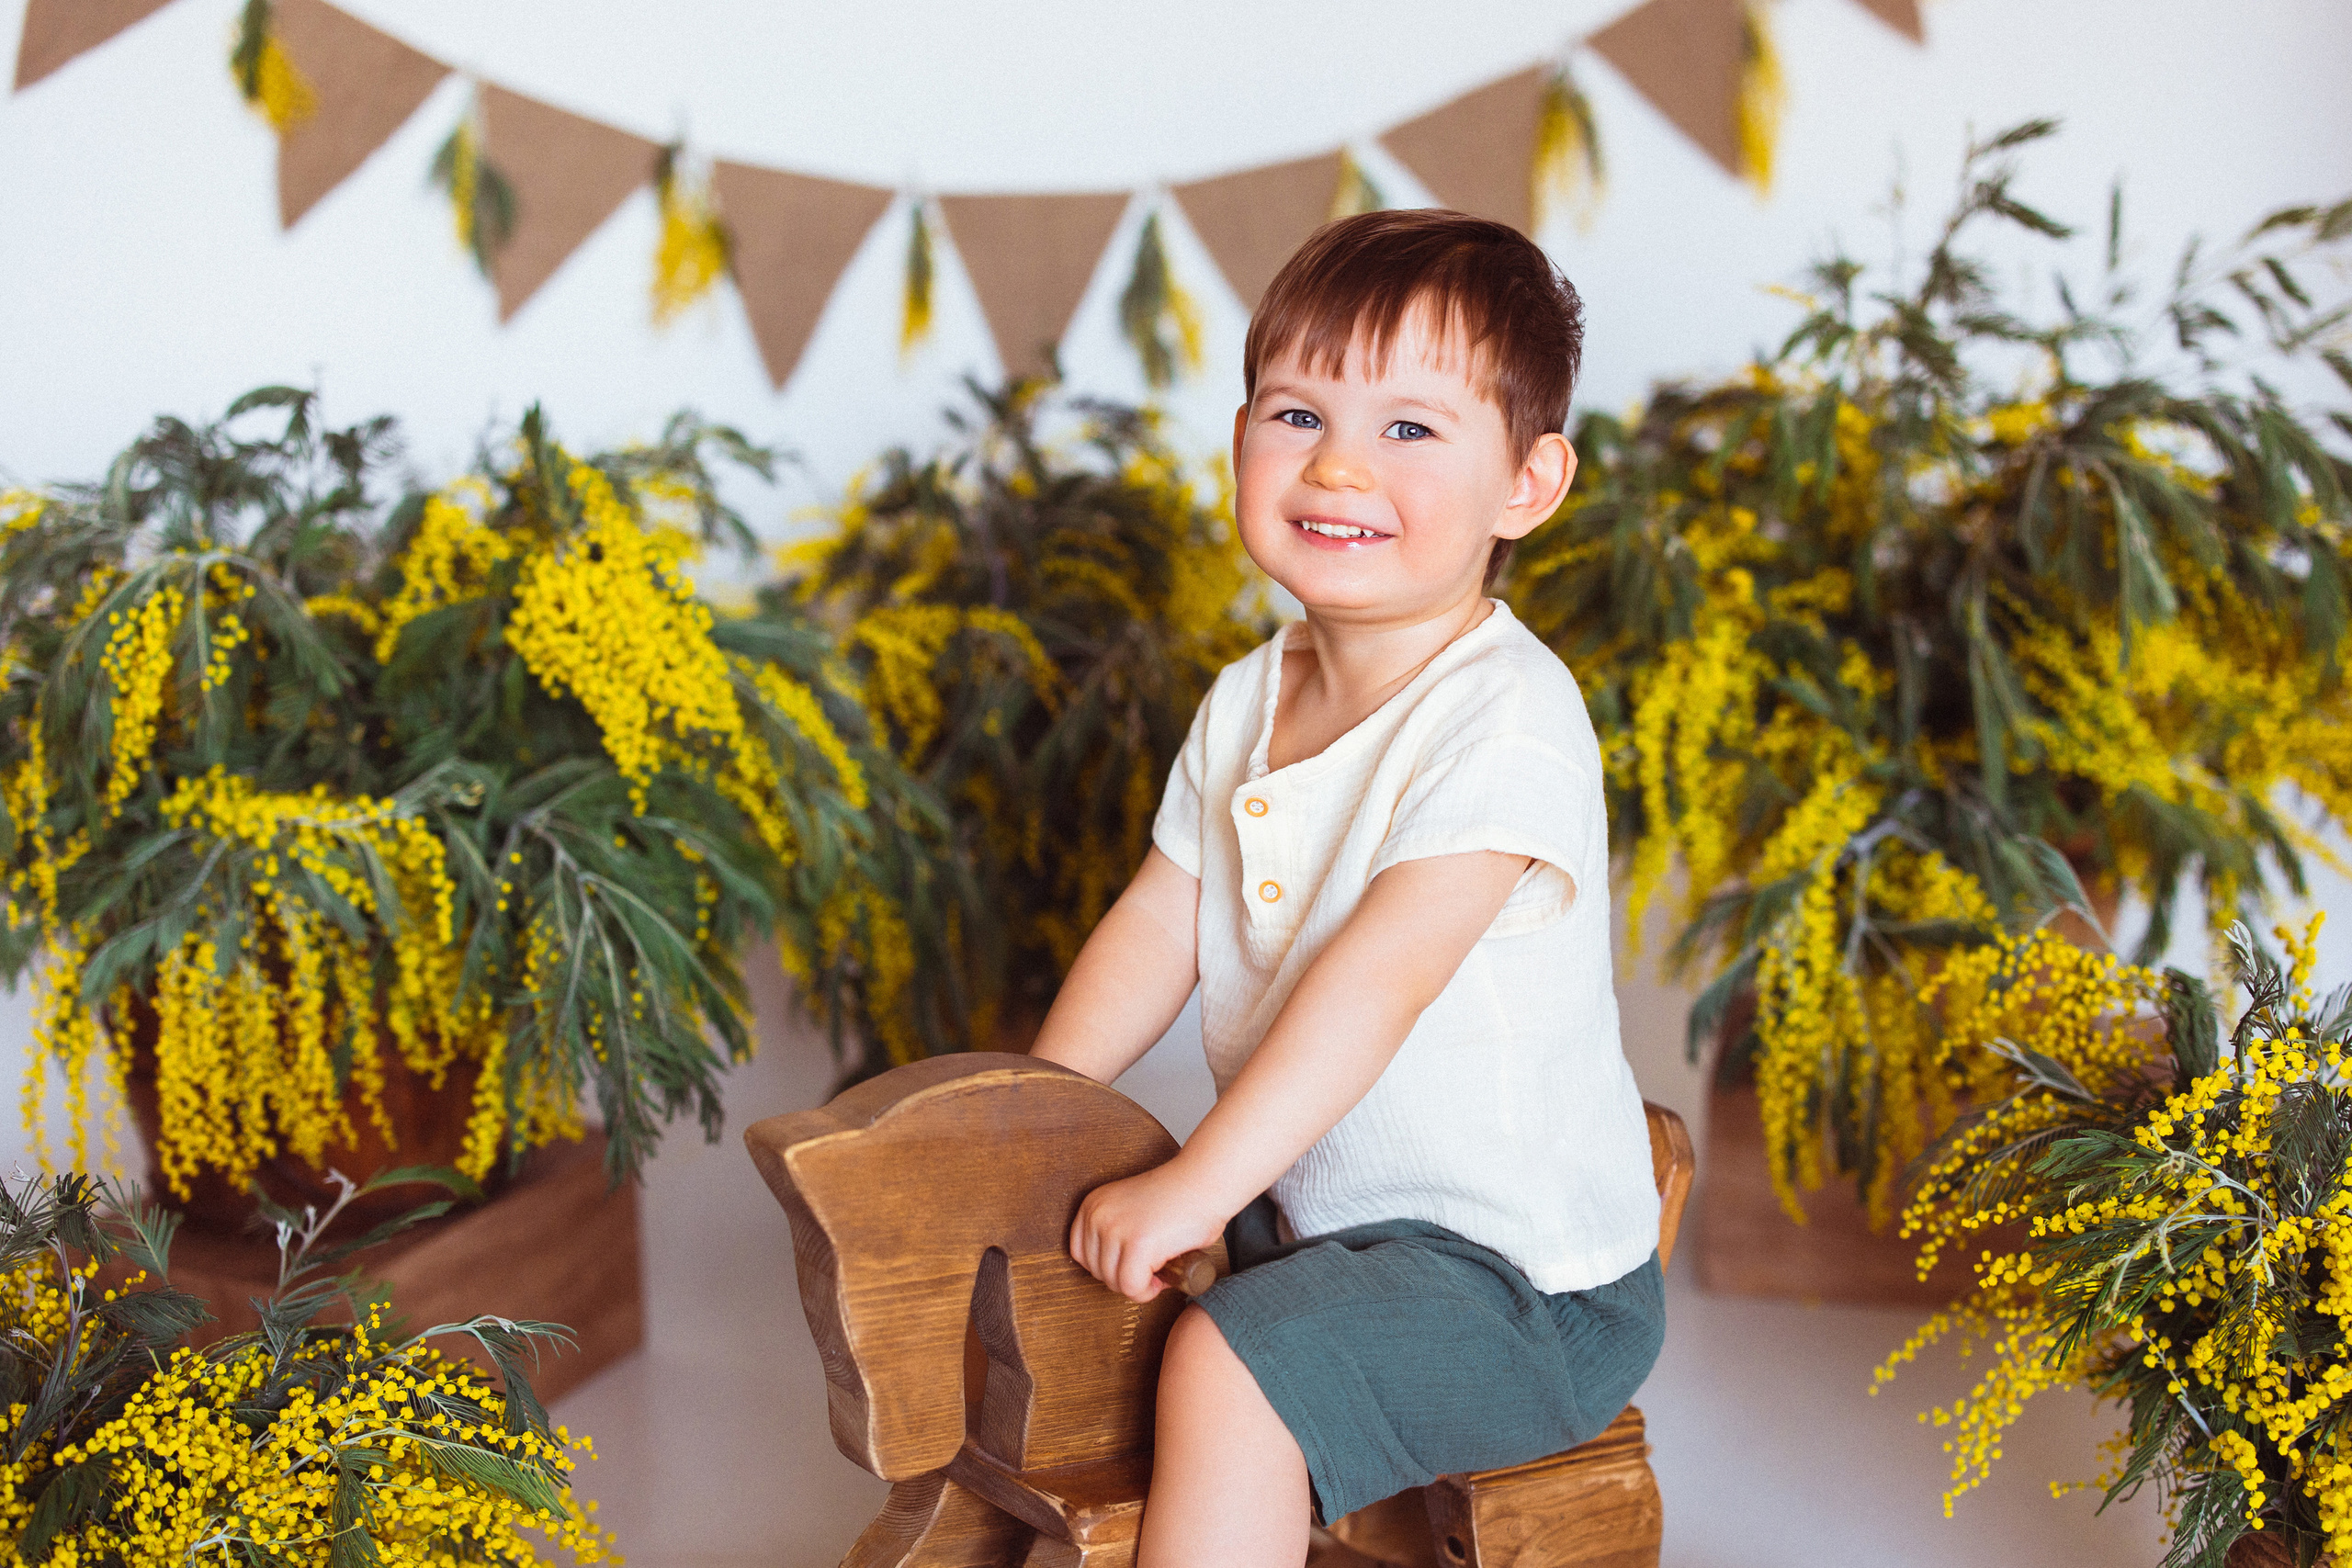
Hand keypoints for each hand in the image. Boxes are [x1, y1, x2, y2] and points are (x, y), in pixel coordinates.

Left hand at [1069, 1161, 1226, 1303]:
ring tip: (1159, 1268)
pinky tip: (1161, 1277)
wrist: (1207, 1182)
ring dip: (1139, 1285)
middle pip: (1098, 1272)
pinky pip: (1132, 1288)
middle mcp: (1098, 1214)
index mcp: (1093, 1204)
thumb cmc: (1180, 1198)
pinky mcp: (1138, 1245)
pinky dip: (1147, 1291)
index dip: (1109, 1266)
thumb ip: (1113, 1233)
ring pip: (1115, 1283)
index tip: (1131, 1262)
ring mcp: (1115, 1229)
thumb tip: (1109, 1274)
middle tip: (1151, 1266)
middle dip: (1126, 1276)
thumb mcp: (1129, 1211)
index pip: (1081, 1254)